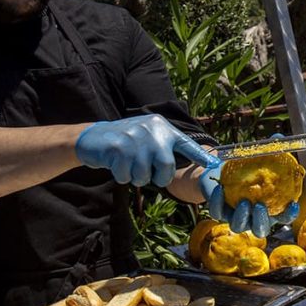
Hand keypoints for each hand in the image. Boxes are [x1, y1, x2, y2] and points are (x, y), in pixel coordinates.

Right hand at [75, 114, 216, 186]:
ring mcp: (134, 138)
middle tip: (147, 173)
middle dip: (158, 177)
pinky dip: (121, 176)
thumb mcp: (149, 138)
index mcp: (162, 127)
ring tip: (129, 166)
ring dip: (136, 178)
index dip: (199, 156)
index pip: (185, 143)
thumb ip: (167, 148)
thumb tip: (193, 163)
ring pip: (144, 175)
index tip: (212, 165)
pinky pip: (125, 176)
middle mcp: (151, 130)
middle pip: (166, 167)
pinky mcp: (117, 148)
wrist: (94, 137)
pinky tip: (116, 165)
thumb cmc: (127, 143)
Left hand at [204, 133, 300, 237]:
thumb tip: (278, 137)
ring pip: (239, 226)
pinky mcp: (218, 212)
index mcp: (267, 209)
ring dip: (242, 217)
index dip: (288, 215)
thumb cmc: (245, 166)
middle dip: (261, 221)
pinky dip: (218, 202)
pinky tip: (220, 189)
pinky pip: (218, 212)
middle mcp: (252, 217)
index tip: (292, 204)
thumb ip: (269, 150)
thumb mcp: (257, 158)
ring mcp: (235, 217)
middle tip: (260, 206)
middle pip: (261, 229)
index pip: (282, 217)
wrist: (219, 170)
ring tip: (243, 202)